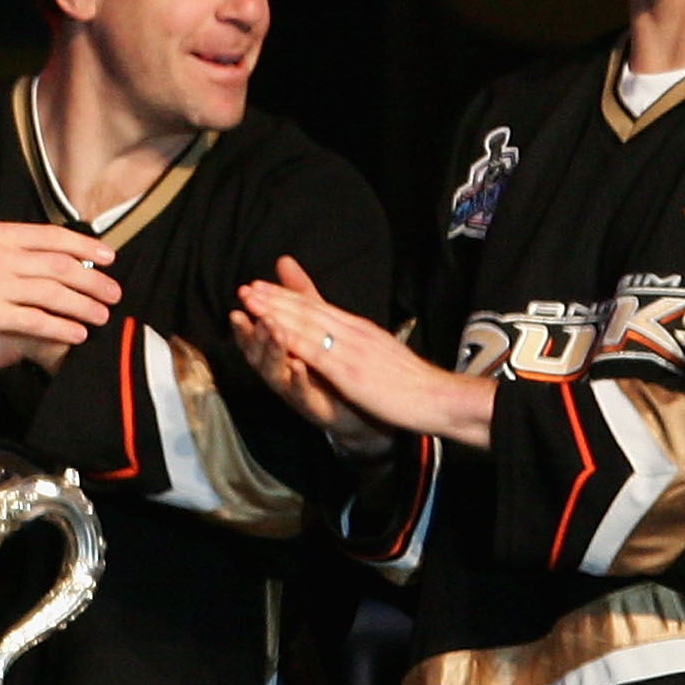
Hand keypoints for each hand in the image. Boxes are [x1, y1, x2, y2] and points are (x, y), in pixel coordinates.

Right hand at [0, 220, 119, 377]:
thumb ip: (9, 252)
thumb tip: (51, 259)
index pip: (51, 236)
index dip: (85, 246)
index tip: (108, 257)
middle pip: (59, 265)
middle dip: (93, 280)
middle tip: (113, 293)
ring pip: (53, 293)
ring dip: (83, 305)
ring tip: (101, 316)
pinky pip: (36, 320)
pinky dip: (61, 327)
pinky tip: (76, 333)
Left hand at [234, 255, 491, 451]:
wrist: (438, 397)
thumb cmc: (409, 381)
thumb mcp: (378, 350)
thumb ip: (355, 339)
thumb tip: (342, 330)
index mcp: (358, 329)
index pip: (317, 307)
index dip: (286, 296)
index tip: (261, 287)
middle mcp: (353, 332)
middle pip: (307, 310)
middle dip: (274, 298)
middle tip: (246, 287)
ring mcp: (351, 349)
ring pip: (307, 324)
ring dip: (275, 311)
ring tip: (250, 300)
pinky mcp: (351, 370)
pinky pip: (317, 352)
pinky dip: (293, 339)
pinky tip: (274, 331)